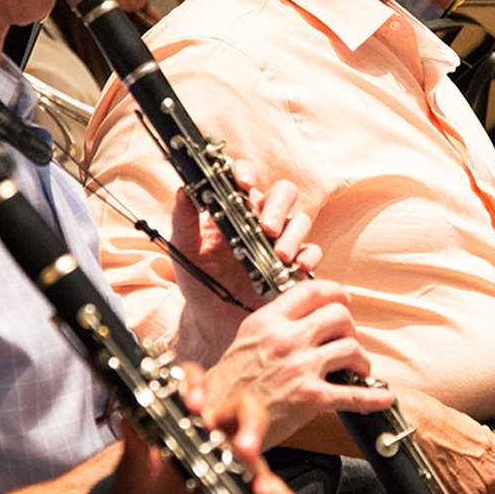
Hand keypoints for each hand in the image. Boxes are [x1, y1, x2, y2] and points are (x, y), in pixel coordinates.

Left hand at [110, 362, 306, 493]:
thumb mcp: (134, 465)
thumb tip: (130, 417)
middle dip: (250, 424)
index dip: (197, 385)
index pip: (195, 381)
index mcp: (186, 415)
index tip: (196, 406)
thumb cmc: (141, 484)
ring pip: (258, 452)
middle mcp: (215, 429)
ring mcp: (232, 457)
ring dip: (264, 470)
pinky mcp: (244, 485)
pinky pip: (267, 487)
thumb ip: (136, 443)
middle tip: (244, 447)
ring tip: (264, 492)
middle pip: (244, 408)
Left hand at [171, 164, 319, 365]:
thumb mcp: (184, 250)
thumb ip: (183, 220)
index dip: (246, 173)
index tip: (243, 184)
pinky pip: (311, 252)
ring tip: (280, 254)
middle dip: (277, 206)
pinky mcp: (293, 265)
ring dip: (293, 234)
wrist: (213, 320)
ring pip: (299, 220)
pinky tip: (297, 266)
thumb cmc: (198, 279)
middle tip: (266, 227)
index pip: (245, 177)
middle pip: (283, 193)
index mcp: (233, 208)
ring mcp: (279, 241)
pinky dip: (308, 256)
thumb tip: (183, 190)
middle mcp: (260, 219)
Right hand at [203, 280, 395, 445]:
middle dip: (349, 328)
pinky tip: (383, 397)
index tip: (343, 299)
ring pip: (351, 348)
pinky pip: (354, 395)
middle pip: (338, 315)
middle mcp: (286, 339)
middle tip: (347, 340)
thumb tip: (301, 316)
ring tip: (358, 369)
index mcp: (268, 321)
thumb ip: (274, 325)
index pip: (312, 291)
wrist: (214, 419)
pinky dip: (374, 397)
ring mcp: (301, 367)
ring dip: (361, 359)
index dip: (335, 293)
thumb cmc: (227, 384)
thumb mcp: (245, 340)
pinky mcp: (311, 399)